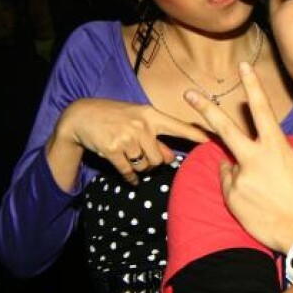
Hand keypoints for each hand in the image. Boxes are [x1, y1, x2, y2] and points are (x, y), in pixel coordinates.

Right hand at [53, 98, 208, 185]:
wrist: (82, 116)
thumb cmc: (115, 116)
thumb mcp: (137, 119)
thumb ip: (155, 136)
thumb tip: (169, 158)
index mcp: (151, 115)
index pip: (178, 126)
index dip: (194, 135)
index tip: (210, 140)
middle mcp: (141, 126)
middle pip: (160, 158)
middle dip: (155, 163)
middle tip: (144, 156)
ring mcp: (126, 138)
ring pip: (145, 166)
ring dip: (141, 168)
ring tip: (131, 157)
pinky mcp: (112, 150)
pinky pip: (128, 172)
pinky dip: (130, 177)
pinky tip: (130, 178)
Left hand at [184, 64, 292, 253]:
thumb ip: (269, 152)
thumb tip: (244, 153)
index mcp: (276, 147)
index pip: (262, 109)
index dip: (252, 85)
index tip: (243, 66)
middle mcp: (255, 159)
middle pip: (225, 128)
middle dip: (205, 109)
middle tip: (189, 94)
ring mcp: (241, 178)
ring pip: (229, 167)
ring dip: (240, 174)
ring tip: (264, 192)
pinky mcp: (232, 197)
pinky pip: (229, 187)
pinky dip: (238, 191)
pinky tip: (257, 203)